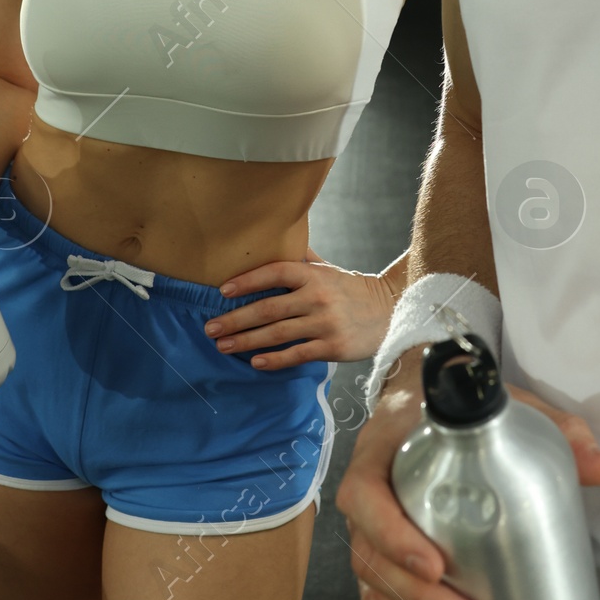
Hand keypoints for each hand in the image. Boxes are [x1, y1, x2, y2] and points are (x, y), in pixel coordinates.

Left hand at [204, 249, 394, 369]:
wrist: (389, 310)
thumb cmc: (349, 289)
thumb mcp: (327, 269)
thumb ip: (301, 258)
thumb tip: (272, 237)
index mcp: (313, 274)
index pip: (274, 272)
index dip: (247, 281)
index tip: (222, 291)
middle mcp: (317, 297)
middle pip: (268, 308)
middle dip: (235, 319)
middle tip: (210, 327)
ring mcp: (324, 323)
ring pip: (277, 333)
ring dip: (246, 340)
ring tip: (223, 345)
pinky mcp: (333, 346)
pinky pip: (297, 354)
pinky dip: (274, 360)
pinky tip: (255, 362)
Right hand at [337, 367, 599, 599]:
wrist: (417, 405)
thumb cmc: (455, 412)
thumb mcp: (502, 407)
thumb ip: (553, 430)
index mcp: (381, 458)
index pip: (367, 500)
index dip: (393, 538)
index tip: (436, 566)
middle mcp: (366, 506)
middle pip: (375, 568)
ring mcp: (370, 545)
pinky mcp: (380, 576)